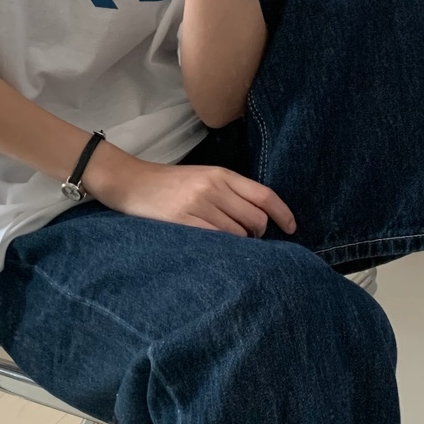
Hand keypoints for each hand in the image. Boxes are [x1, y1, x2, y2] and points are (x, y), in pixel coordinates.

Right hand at [85, 148, 296, 237]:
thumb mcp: (202, 177)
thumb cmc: (168, 182)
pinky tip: (215, 250)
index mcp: (220, 174)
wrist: (131, 181)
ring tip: (226, 243)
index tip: (292, 228)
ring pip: (238, 234)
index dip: (283, 214)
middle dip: (258, 235)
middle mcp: (213, 188)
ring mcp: (198, 204)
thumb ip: (228, 191)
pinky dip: (223, 249)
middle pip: (255, 219)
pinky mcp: (183, 221)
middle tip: (247, 239)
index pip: (264, 195)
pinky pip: (217, 241)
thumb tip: (258, 217)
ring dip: (239, 245)